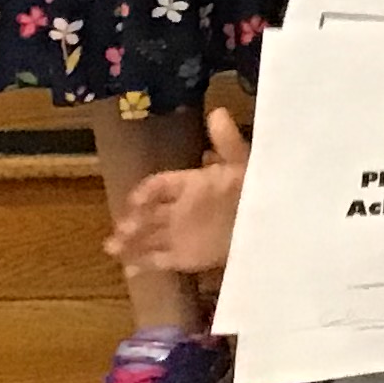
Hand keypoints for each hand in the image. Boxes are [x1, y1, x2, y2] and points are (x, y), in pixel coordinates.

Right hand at [105, 106, 247, 275]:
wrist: (271, 224)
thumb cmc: (255, 190)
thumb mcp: (242, 162)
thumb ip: (227, 140)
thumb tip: (217, 111)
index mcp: (191, 184)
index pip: (160, 185)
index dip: (145, 192)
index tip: (134, 201)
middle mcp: (181, 209)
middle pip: (149, 214)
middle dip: (131, 221)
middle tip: (118, 231)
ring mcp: (182, 234)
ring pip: (148, 237)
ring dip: (130, 242)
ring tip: (112, 249)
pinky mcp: (186, 257)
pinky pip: (160, 260)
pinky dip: (143, 264)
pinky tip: (128, 270)